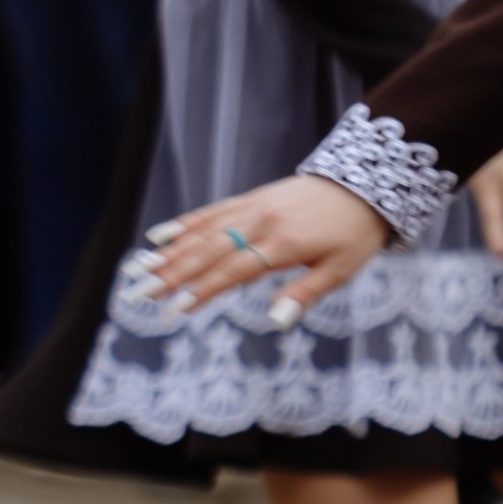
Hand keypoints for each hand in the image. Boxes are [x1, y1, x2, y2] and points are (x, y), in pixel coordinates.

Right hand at [137, 176, 388, 322]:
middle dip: (169, 275)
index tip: (173, 311)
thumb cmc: (355, 234)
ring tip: (137, 269)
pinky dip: (184, 224)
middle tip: (136, 294)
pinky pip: (212, 212)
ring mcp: (252, 207)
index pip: (233, 272)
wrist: (366, 181)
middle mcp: (261, 222)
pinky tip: (159, 237)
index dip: (201, 292)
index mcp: (283, 244)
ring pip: (202, 232)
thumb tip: (277, 321)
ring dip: (167, 253)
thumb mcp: (340, 269)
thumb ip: (304, 293)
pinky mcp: (250, 198)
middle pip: (207, 252)